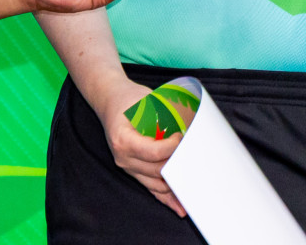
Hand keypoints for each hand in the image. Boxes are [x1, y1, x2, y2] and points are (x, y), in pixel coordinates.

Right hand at [95, 77, 186, 217]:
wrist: (110, 101)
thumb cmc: (129, 99)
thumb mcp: (146, 101)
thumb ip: (165, 115)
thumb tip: (189, 127)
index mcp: (124, 141)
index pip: (154, 152)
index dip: (172, 147)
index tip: (181, 136)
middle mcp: (124, 158)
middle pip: (158, 171)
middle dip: (179, 165)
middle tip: (194, 156)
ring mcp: (128, 167)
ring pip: (157, 184)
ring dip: (176, 184)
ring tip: (195, 184)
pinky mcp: (134, 171)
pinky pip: (151, 189)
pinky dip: (166, 198)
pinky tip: (180, 207)